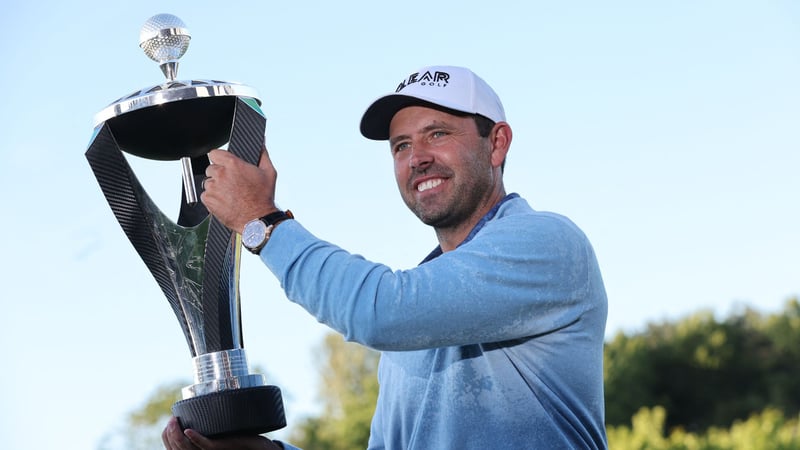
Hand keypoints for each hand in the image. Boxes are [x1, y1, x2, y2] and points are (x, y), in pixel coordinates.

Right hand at [161, 417, 283, 449]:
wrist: (257, 445)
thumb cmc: (237, 437)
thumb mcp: (217, 431)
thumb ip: (206, 426)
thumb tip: (193, 412)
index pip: (173, 449)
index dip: (166, 437)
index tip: (169, 422)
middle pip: (177, 449)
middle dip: (169, 434)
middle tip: (171, 420)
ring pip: (186, 448)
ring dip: (177, 434)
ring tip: (175, 422)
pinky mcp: (222, 448)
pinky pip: (206, 445)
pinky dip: (195, 438)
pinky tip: (188, 431)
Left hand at [201, 147, 278, 233]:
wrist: (258, 220)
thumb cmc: (263, 198)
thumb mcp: (269, 173)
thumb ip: (263, 155)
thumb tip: (261, 144)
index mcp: (233, 165)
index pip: (214, 153)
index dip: (219, 159)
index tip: (224, 165)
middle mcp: (221, 174)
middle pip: (211, 168)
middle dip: (219, 174)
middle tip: (230, 183)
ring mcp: (213, 188)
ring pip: (208, 182)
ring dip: (215, 187)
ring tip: (229, 194)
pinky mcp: (208, 200)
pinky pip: (205, 195)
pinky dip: (212, 198)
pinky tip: (225, 201)